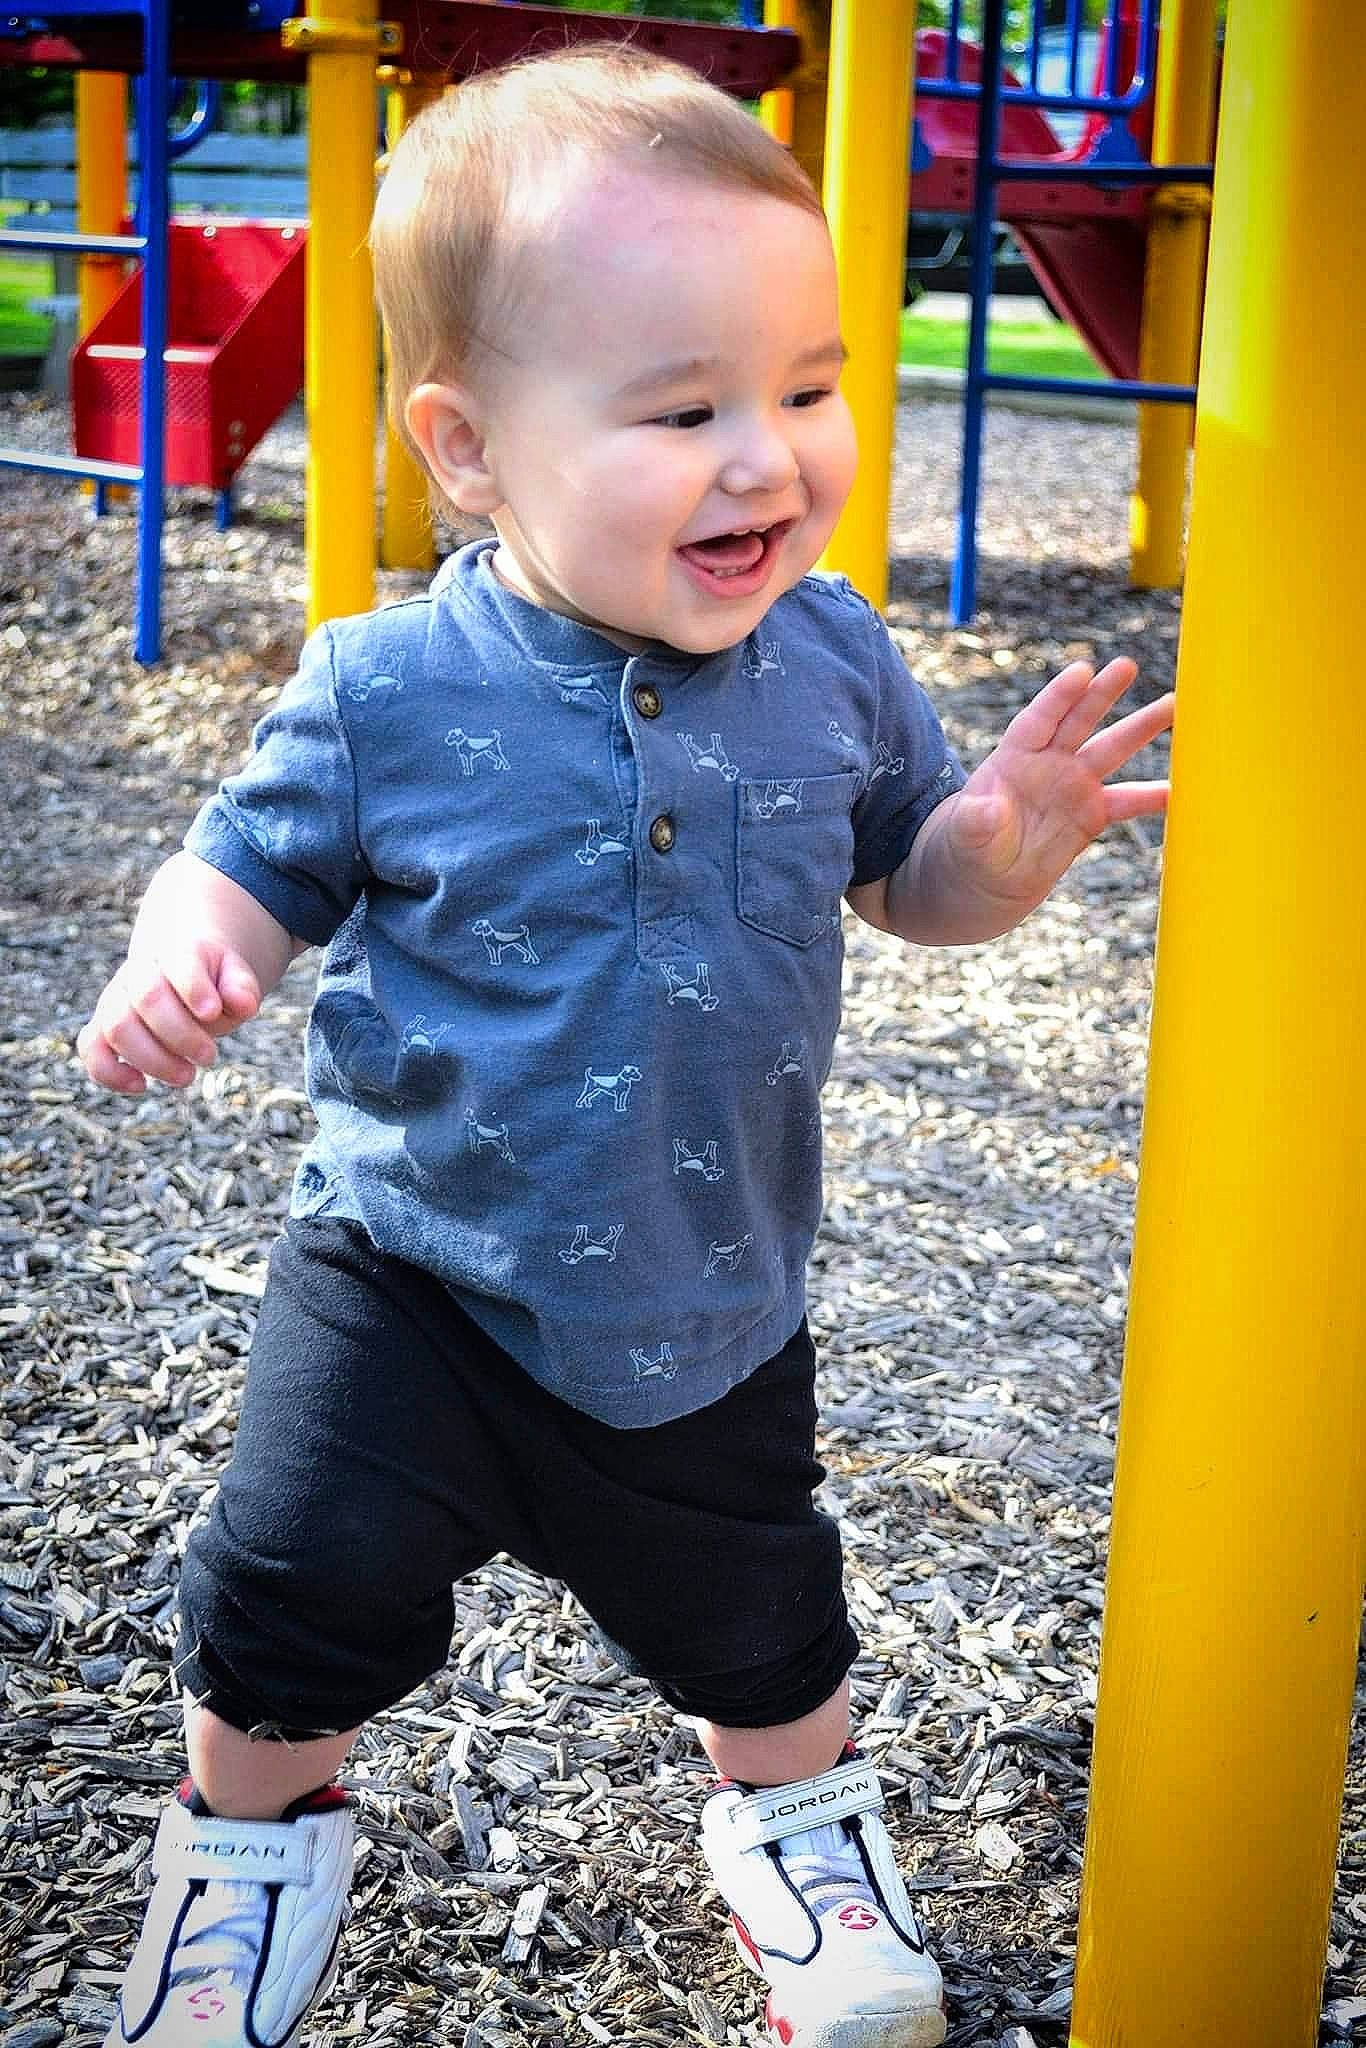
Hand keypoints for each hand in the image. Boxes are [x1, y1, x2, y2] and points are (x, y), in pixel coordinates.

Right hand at [77, 939, 263, 1095]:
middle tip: (209, 1056)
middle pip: (146, 998)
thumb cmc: (212, 983)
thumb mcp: (235, 977)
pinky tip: (140, 1086)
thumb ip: (241, 987)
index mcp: (176, 953)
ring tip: (186, 1075)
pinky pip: (91, 1048)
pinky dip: (109, 1072)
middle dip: (181, 1035)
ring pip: (117, 1027)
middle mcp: (138, 973)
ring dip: (153, 1059)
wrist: (179, 973)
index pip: (180, 964)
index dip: (194, 988)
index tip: (212, 1012)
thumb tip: (245, 1004)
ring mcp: (116, 999)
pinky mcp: (103, 1028)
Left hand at [944, 657, 1172, 914]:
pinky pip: (1125, 802)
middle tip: (1128, 665)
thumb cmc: (965, 852)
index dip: (1059, 696)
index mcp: (1013, 759)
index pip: (1038, 720)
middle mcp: (1046, 764)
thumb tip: (985, 810)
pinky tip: (1179, 788)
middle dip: (1103, 693)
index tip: (1082, 671)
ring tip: (1173, 706)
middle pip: (1079, 721)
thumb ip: (975, 822)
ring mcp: (1071, 787)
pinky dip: (1151, 797)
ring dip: (1140, 729)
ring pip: (1109, 751)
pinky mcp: (1090, 815)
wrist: (983, 882)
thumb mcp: (964, 838)